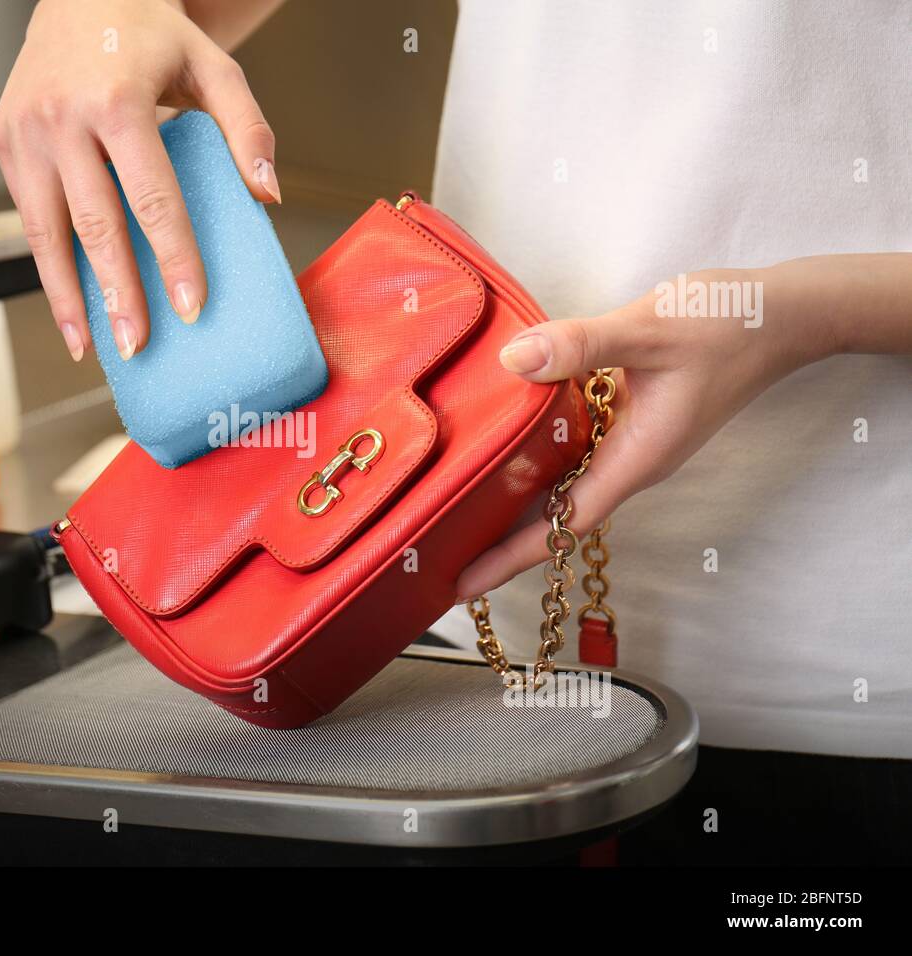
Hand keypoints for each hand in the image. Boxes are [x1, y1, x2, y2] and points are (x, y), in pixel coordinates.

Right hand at [0, 0, 278, 361]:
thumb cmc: (151, 34)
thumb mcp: (214, 67)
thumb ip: (247, 129)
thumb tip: (267, 197)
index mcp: (116, 99)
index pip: (151, 195)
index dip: (172, 256)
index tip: (192, 306)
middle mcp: (61, 117)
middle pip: (94, 223)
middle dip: (118, 292)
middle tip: (139, 345)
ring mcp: (24, 131)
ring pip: (45, 232)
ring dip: (69, 297)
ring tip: (92, 347)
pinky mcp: (4, 141)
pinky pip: (29, 218)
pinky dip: (48, 268)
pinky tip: (71, 307)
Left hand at [454, 262, 843, 601]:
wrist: (783, 314)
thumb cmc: (727, 324)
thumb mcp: (649, 328)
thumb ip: (582, 344)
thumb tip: (514, 360)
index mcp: (636, 457)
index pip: (565, 523)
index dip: (511, 557)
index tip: (464, 584)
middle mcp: (630, 460)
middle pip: (558, 514)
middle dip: (502, 540)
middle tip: (439, 556)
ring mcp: (631, 441)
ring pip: (564, 481)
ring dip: (517, 498)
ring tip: (456, 510)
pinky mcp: (631, 416)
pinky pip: (575, 446)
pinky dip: (538, 453)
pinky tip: (502, 440)